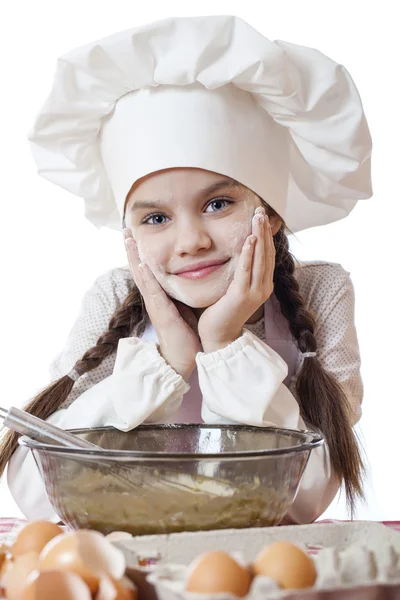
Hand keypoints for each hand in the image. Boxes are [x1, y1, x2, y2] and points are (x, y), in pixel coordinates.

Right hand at [124, 229, 200, 379]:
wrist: (183, 358)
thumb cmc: (185, 334)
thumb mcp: (183, 307)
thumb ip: (181, 293)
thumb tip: (189, 276)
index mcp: (159, 296)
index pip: (147, 270)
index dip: (140, 253)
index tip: (135, 235)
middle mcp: (153, 298)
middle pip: (138, 269)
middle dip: (131, 249)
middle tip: (125, 229)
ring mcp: (154, 305)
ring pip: (141, 276)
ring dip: (133, 257)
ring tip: (127, 239)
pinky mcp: (161, 313)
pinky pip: (152, 292)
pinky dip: (146, 277)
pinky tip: (141, 264)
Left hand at [198, 207, 274, 351]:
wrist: (219, 337)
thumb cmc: (222, 312)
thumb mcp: (234, 288)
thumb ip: (239, 273)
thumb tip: (237, 254)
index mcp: (263, 285)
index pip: (268, 255)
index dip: (266, 235)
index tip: (262, 217)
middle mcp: (263, 287)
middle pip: (267, 253)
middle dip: (264, 230)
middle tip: (261, 210)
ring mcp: (255, 292)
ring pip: (260, 258)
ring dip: (259, 236)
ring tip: (258, 217)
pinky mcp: (242, 296)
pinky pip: (247, 270)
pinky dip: (249, 254)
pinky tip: (250, 239)